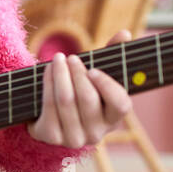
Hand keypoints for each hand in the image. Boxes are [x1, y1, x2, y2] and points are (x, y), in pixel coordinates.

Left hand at [26, 29, 133, 147]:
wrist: (51, 118)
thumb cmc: (81, 92)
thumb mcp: (97, 76)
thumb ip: (112, 55)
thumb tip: (125, 33)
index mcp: (114, 118)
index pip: (120, 104)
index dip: (107, 86)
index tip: (93, 70)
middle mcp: (97, 133)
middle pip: (88, 99)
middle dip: (77, 74)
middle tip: (70, 57)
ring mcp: (75, 138)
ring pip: (66, 101)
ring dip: (60, 75)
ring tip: (57, 59)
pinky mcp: (52, 137)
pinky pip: (49, 106)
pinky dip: (48, 84)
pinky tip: (48, 70)